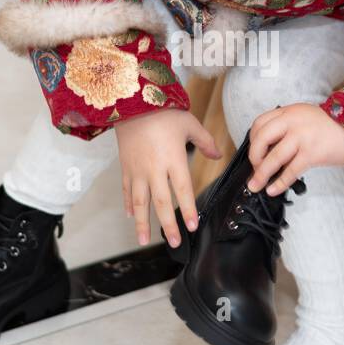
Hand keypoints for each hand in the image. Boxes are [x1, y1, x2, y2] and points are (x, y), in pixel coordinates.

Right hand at [115, 109, 220, 247]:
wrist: (132, 102)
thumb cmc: (163, 112)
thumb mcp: (189, 123)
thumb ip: (206, 142)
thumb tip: (218, 155)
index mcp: (173, 159)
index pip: (183, 190)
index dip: (189, 209)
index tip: (193, 226)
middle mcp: (155, 169)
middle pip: (162, 203)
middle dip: (169, 225)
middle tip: (176, 243)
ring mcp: (138, 170)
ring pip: (140, 202)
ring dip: (142, 223)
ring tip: (143, 241)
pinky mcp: (125, 167)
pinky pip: (127, 190)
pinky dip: (128, 204)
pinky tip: (130, 216)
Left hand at [246, 103, 343, 195]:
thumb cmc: (332, 128)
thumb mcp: (306, 118)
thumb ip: (288, 128)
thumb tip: (268, 152)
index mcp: (289, 111)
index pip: (260, 123)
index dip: (253, 141)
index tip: (255, 154)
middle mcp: (293, 121)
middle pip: (261, 138)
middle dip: (254, 157)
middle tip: (254, 170)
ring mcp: (302, 136)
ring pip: (273, 157)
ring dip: (261, 174)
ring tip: (255, 186)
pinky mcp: (313, 153)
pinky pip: (290, 170)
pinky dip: (279, 183)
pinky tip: (273, 190)